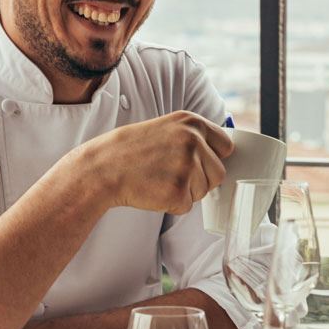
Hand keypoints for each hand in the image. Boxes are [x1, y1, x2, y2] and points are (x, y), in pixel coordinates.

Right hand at [70, 110, 234, 214]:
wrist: (103, 167)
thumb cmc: (130, 150)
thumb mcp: (165, 128)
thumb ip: (193, 138)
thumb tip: (219, 156)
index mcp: (191, 122)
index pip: (225, 145)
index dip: (213, 158)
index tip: (198, 162)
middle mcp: (193, 141)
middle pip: (219, 173)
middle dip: (200, 179)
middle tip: (171, 174)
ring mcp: (187, 166)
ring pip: (204, 191)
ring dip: (185, 192)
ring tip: (158, 179)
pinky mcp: (178, 191)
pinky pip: (187, 206)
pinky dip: (171, 204)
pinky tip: (153, 190)